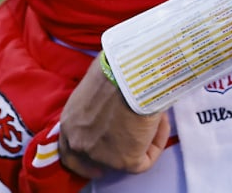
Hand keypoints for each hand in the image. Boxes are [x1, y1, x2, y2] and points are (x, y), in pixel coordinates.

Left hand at [56, 62, 169, 177]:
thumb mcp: (95, 82)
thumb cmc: (115, 69)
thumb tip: (114, 94)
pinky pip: (144, 160)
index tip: (103, 147)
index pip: (69, 148)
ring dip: (139, 139)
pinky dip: (156, 142)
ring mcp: (100, 156)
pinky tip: (162, 121)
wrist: (130, 75)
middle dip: (111, 155)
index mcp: (69, 124)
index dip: (85, 152)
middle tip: (130, 146)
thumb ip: (97, 98)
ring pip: (123, 158)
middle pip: (91, 161)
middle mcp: (79, 144)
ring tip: (154, 114)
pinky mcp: (124, 161)